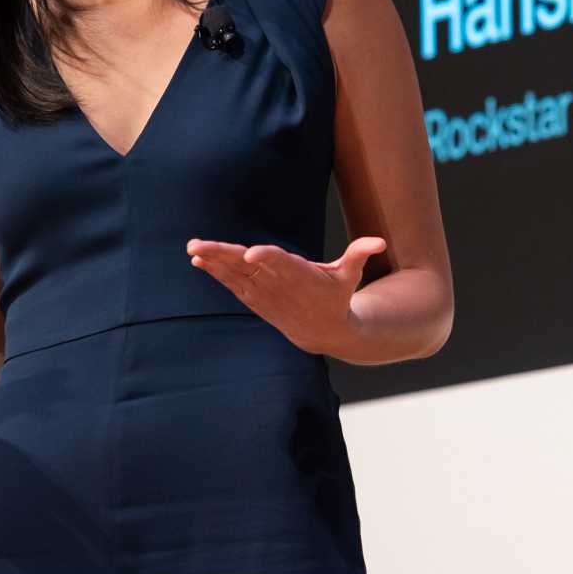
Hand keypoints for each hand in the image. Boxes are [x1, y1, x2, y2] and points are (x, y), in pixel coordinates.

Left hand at [186, 235, 386, 355]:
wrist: (322, 332)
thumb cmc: (336, 295)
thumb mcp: (350, 275)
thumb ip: (359, 254)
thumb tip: (379, 241)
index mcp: (300, 275)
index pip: (281, 263)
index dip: (267, 257)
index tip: (251, 253)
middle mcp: (277, 285)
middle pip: (247, 267)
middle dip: (223, 256)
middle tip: (199, 246)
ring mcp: (263, 293)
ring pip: (234, 275)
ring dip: (212, 262)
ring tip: (192, 249)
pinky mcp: (255, 299)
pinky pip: (231, 284)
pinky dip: (215, 273)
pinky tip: (197, 260)